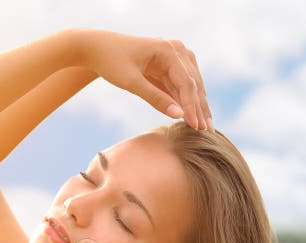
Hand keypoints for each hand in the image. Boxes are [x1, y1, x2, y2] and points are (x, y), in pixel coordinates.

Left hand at [72, 28, 212, 130]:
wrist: (99, 48)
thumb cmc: (112, 62)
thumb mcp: (131, 82)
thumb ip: (154, 98)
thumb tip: (178, 115)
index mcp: (168, 50)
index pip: (186, 82)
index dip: (191, 106)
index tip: (195, 126)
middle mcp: (177, 50)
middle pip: (193, 84)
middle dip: (199, 108)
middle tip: (206, 131)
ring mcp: (175, 57)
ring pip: (191, 85)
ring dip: (197, 106)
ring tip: (205, 127)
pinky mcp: (170, 66)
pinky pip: (182, 86)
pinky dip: (186, 101)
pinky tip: (193, 117)